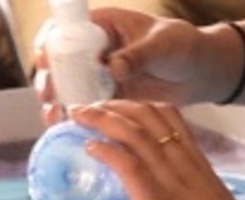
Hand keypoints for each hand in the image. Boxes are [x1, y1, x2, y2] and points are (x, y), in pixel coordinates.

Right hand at [34, 9, 229, 124]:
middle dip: (49, 78)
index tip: (44, 59)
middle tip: (49, 95)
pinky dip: (77, 118)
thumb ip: (138, 55)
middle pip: (61, 62)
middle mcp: (97, 50)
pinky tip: (67, 128)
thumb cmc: (183, 47)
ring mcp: (102, 76)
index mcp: (104, 26)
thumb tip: (115, 66)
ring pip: (70, 87)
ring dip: (57, 101)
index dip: (50, 42)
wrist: (201, 72)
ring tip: (54, 115)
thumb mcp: (161, 46)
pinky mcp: (111, 99)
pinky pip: (88, 108)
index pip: (67, 29)